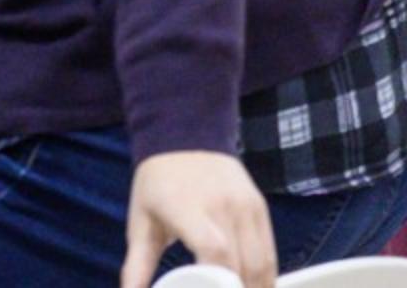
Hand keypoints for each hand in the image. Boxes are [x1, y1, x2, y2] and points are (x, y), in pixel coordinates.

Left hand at [120, 151, 274, 287]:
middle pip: (242, 264)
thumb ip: (136, 264)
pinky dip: (266, 276)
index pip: (215, 248)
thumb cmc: (158, 184)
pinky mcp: (259, 206)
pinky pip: (270, 250)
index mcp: (187, 207)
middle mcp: (222, 204)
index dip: (219, 281)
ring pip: (261, 261)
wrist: (184, 135)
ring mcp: (245, 204)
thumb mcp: (141, 221)